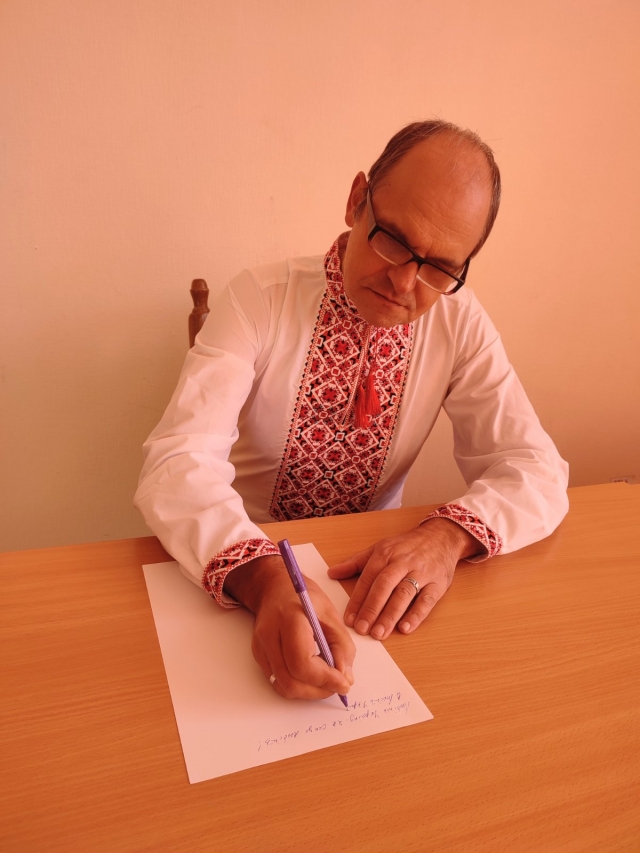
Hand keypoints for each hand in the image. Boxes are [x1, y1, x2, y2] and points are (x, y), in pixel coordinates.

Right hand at [224, 555, 355, 700]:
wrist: (274, 587)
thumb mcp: (330, 614)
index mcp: (289, 620)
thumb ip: (342, 646)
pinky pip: (278, 681)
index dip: (325, 679)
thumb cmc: (302, 596)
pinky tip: (311, 676)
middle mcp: (270, 636)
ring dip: (308, 692)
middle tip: (337, 686)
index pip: (302, 663)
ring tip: (326, 683)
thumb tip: (345, 677)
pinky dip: (297, 685)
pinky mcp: (259, 655)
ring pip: (282, 687)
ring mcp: (261, 647)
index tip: (344, 683)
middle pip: (290, 681)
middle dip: (318, 690)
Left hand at [327, 519, 479, 639]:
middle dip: (372, 608)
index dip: (358, 599)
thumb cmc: (406, 546)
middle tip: (362, 629)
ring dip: (391, 615)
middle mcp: (402, 563)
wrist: (441, 537)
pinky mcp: (438, 583)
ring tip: (380, 633)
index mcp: (385, 554)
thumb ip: (356, 562)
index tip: (349, 619)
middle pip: (384, 586)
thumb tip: (332, 573)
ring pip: (404, 594)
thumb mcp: (379, 548)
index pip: (368, 579)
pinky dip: (417, 615)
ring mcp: (421, 573)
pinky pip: (427, 600)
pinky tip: (405, 628)